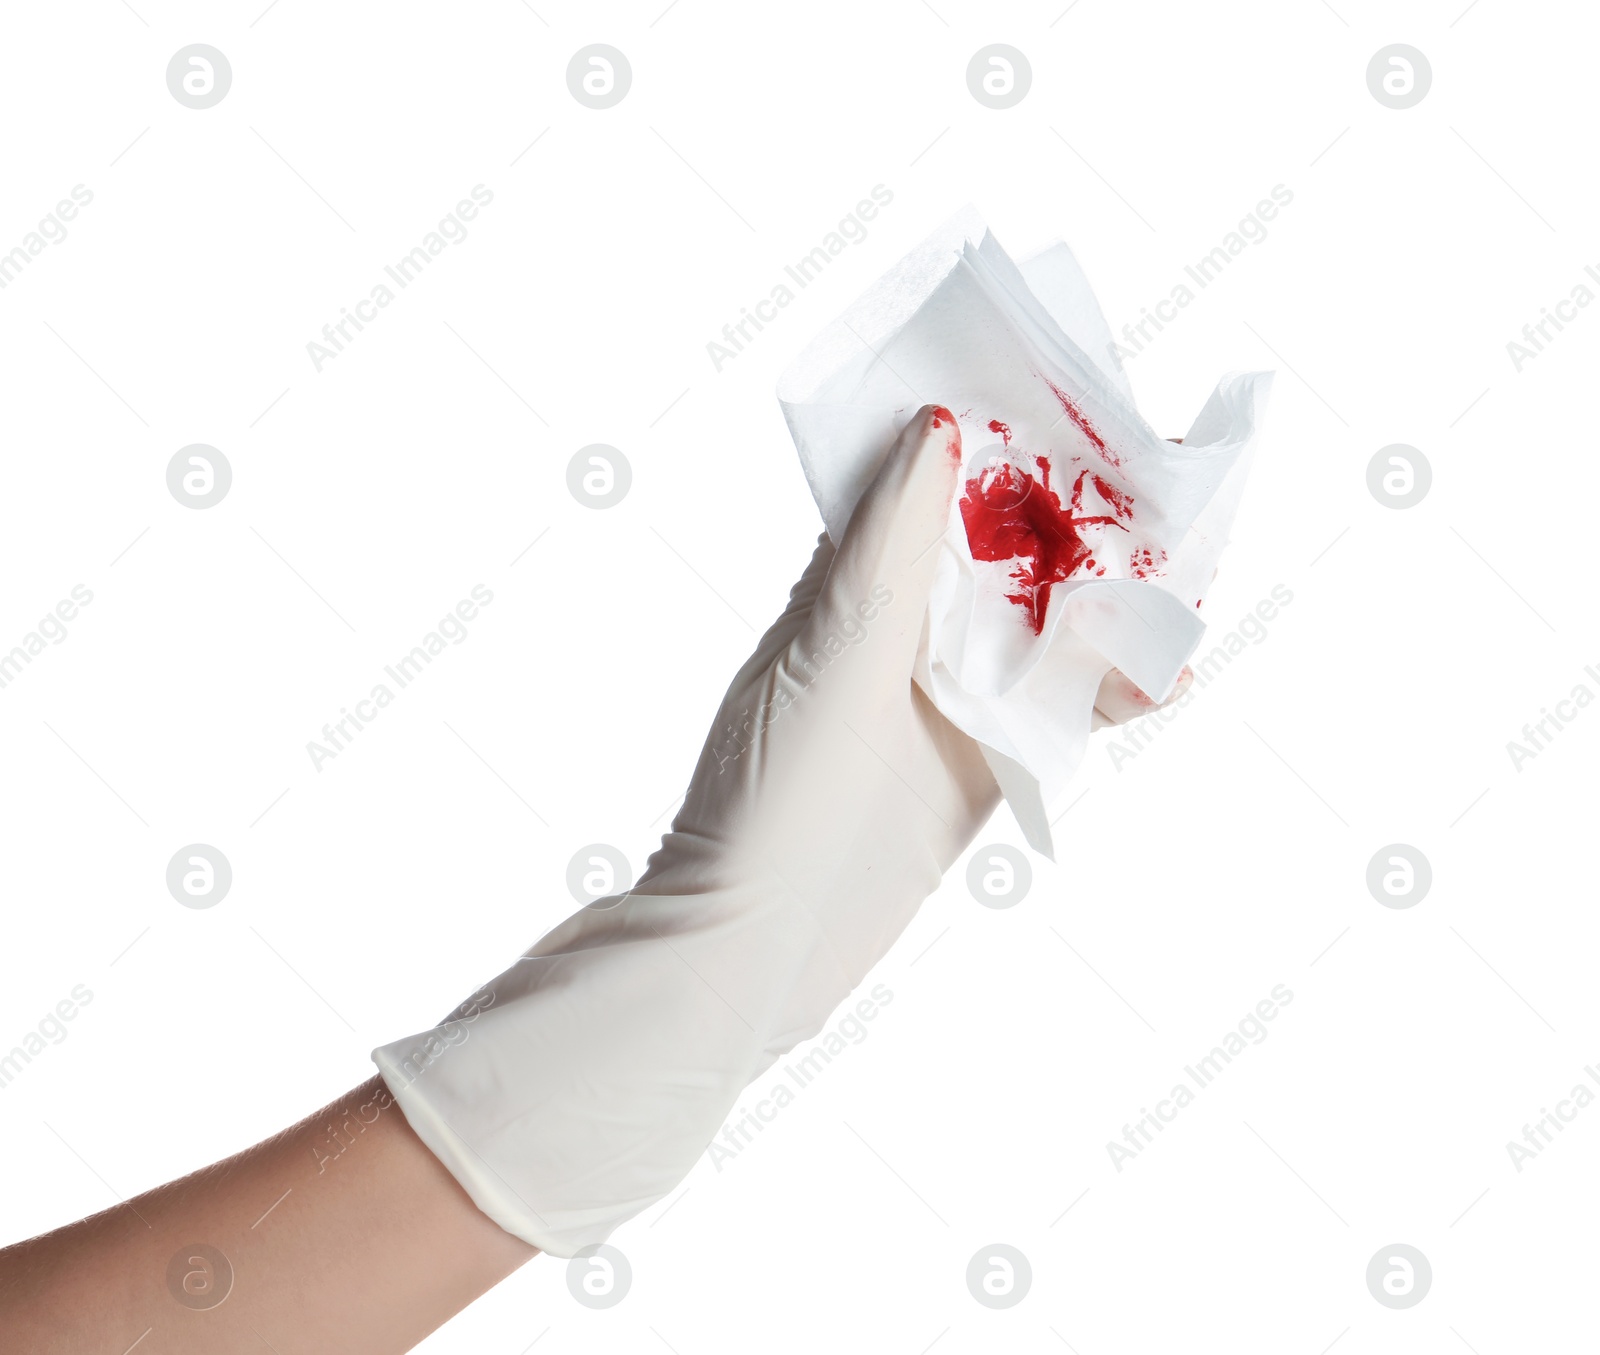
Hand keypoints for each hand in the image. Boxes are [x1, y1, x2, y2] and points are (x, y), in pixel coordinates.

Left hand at [372, 406, 1185, 1255]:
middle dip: (1074, 527)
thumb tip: (935, 426)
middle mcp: (896, 633)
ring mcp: (941, 702)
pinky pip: (1057, 713)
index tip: (1079, 408)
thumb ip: (890, 547)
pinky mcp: (978, 766)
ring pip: (1039, 632)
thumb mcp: (834, 649)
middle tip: (1165, 498)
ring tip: (1183, 587)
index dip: (999, 448)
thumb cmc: (771, 788)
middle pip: (1001, 557)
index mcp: (847, 585)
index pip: (930, 489)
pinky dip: (1109, 692)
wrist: (757, 943)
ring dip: (1106, 610)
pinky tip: (1161, 680)